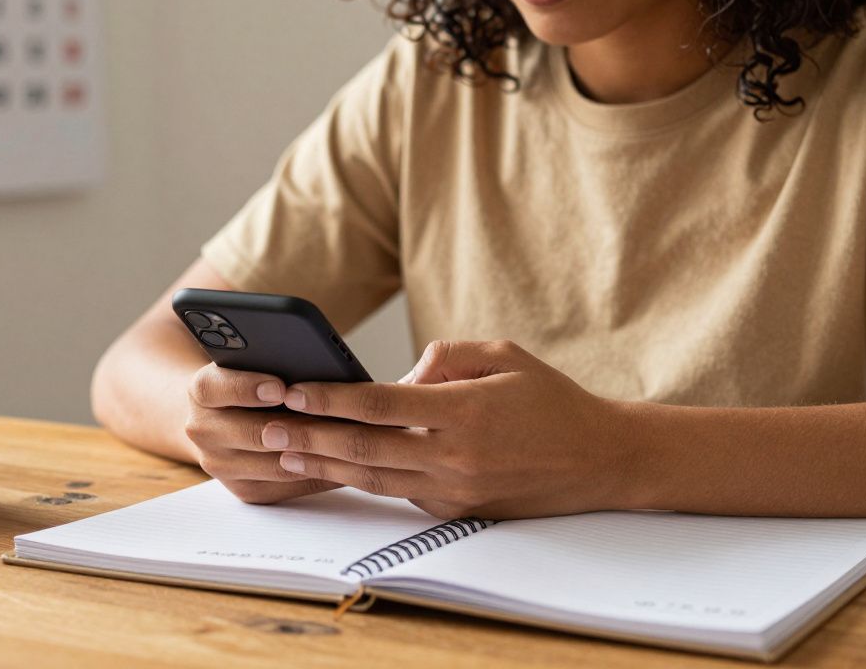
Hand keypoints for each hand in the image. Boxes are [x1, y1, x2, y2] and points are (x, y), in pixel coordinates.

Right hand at [183, 363, 339, 502]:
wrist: (222, 419)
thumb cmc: (250, 383)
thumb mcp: (249, 364)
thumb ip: (269, 362)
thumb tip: (313, 365)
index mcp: (202, 391)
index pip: (215, 388)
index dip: (248, 388)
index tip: (280, 387)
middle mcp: (203, 430)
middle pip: (249, 433)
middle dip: (292, 428)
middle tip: (327, 420)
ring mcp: (221, 465)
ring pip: (273, 465)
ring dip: (313, 454)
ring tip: (347, 441)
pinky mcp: (244, 489)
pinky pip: (287, 486)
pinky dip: (317, 473)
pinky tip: (343, 461)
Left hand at [265, 340, 636, 519]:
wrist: (599, 461)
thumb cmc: (551, 400)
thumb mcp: (504, 354)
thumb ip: (446, 356)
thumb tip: (400, 375)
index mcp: (464, 413)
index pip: (379, 406)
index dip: (330, 399)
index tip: (293, 389)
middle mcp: (455, 458)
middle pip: (363, 449)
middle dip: (308, 437)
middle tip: (266, 428)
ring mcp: (454, 491)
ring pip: (373, 478)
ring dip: (323, 465)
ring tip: (282, 452)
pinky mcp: (456, 511)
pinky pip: (400, 492)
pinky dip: (364, 478)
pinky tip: (332, 466)